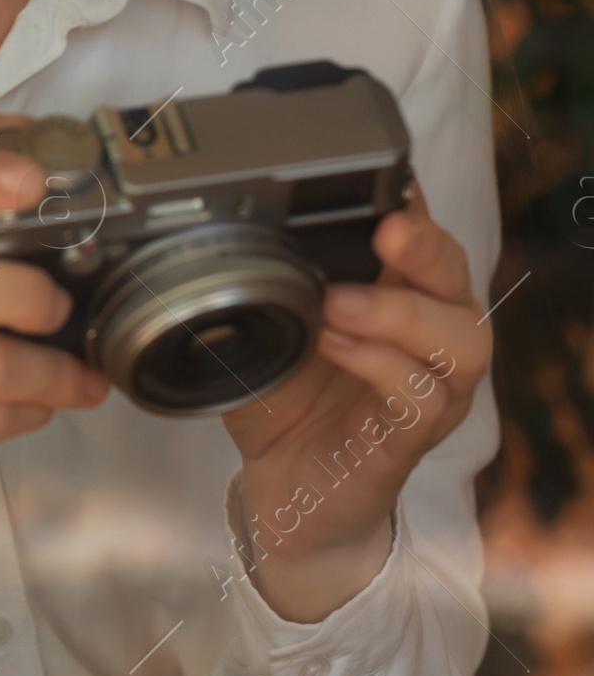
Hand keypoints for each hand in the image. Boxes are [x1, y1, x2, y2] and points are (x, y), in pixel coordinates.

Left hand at [224, 186, 488, 621]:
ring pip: (461, 337)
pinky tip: (335, 347)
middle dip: (428, 245)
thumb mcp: (265, 324)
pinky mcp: (411, 439)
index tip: (383, 185)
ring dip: (400, 312)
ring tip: (336, 304)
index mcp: (398, 295)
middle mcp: (429, 337)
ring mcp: (430, 389)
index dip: (414, 206)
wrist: (283, 490)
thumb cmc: (284, 398)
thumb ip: (259, 277)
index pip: (425, 234)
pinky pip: (423, 397)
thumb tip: (213, 226)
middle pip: (459, 275)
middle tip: (386, 230)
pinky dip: (381, 365)